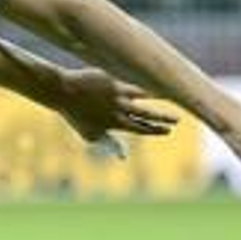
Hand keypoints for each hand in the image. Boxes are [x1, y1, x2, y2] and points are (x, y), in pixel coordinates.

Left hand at [56, 68, 179, 144]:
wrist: (63, 92)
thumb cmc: (76, 115)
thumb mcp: (91, 135)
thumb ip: (109, 144)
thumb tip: (123, 157)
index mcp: (114, 124)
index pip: (140, 129)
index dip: (155, 130)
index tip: (168, 130)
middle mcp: (118, 111)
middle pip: (147, 115)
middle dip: (163, 119)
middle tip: (177, 120)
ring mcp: (117, 96)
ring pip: (143, 99)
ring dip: (157, 102)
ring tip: (168, 101)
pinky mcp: (114, 83)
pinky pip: (133, 86)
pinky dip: (145, 89)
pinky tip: (154, 88)